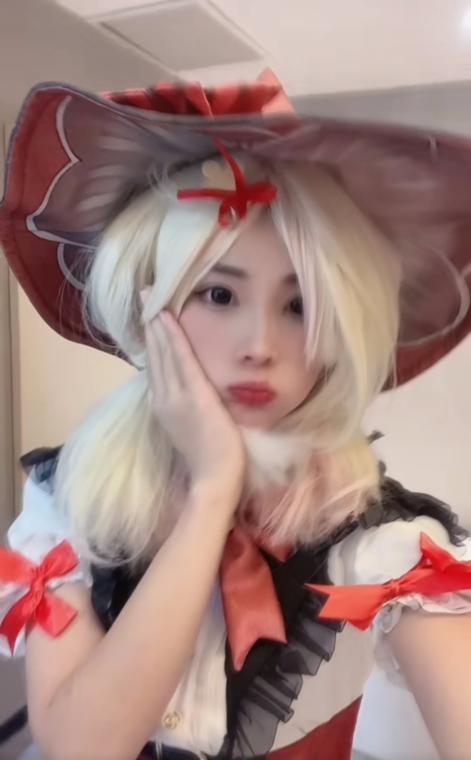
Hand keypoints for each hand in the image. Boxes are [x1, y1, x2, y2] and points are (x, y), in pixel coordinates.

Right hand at [143, 308, 244, 506]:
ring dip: (158, 323)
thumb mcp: (190, 426)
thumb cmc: (210, 457)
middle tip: (146, 296)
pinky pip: (181, 359)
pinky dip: (173, 337)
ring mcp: (175, 396)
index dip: (151, 340)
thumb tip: (189, 388)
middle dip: (150, 324)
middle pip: (154, 354)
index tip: (149, 317)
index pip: (155, 366)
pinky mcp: (193, 395)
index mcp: (163, 406)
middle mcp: (163, 398)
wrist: (214, 478)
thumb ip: (186, 406)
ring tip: (153, 298)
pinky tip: (168, 317)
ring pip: (163, 352)